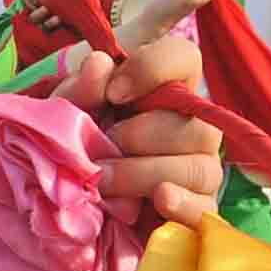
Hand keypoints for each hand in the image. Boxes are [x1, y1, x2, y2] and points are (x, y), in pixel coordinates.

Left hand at [77, 32, 230, 217]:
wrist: (65, 210)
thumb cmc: (75, 150)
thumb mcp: (66, 118)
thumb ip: (80, 90)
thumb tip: (100, 63)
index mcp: (164, 92)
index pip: (184, 57)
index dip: (154, 67)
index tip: (114, 93)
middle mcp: (192, 128)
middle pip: (200, 123)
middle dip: (144, 135)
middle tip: (105, 145)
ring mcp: (199, 172)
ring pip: (200, 166)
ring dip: (145, 172)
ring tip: (104, 182)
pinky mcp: (196, 213)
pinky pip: (205, 208)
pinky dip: (182, 203)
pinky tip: (159, 200)